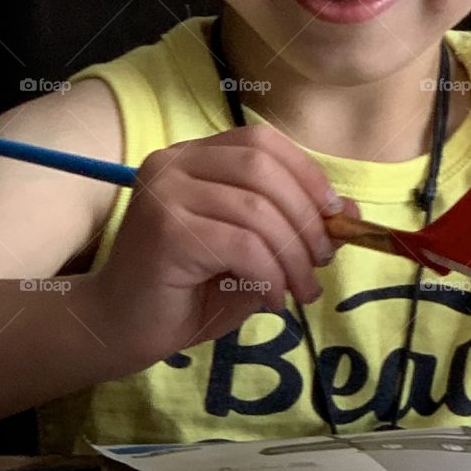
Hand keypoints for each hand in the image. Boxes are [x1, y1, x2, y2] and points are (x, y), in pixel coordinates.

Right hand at [91, 125, 362, 367]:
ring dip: (293, 255)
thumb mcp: (253, 251)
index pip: (262, 142)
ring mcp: (165, 193)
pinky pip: (242, 245)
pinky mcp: (167, 231)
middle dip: (306, 216)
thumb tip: (350, 210)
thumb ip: (293, 224)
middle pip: (264, 169)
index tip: (334, 213)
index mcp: (193, 156)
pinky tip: (272, 300)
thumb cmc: (186, 290)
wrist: (120, 328)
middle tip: (321, 261)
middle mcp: (173, 163)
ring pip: (257, 210)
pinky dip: (270, 274)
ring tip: (302, 290)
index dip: (306, 173)